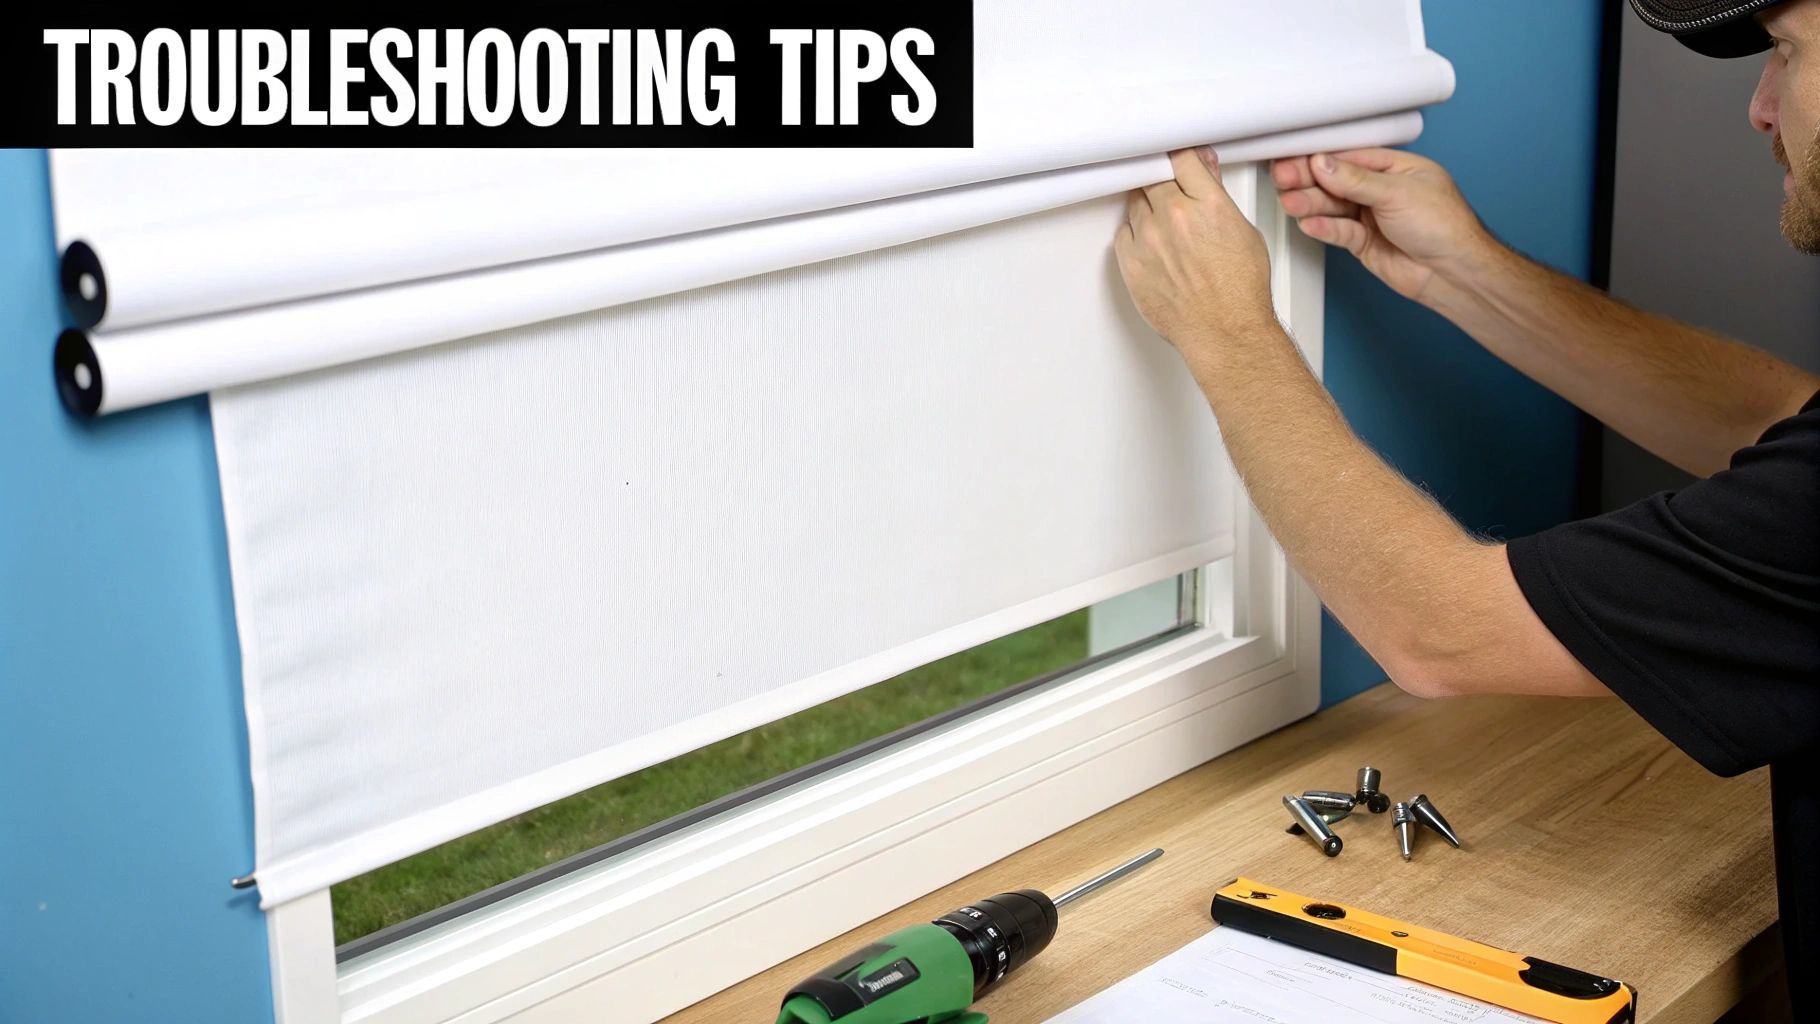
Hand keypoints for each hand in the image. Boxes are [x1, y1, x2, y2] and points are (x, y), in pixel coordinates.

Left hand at [1114, 148, 1279, 368]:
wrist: (1224, 331)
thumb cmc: (1240, 290)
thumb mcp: (1244, 232)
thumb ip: (1218, 197)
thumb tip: (1204, 170)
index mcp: (1207, 204)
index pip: (1181, 158)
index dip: (1178, 157)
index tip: (1176, 160)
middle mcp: (1173, 217)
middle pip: (1153, 178)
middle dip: (1161, 181)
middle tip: (1169, 192)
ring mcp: (1148, 240)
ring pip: (1135, 204)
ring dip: (1147, 207)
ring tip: (1164, 225)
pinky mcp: (1131, 262)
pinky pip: (1122, 233)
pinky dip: (1134, 233)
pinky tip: (1150, 243)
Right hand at [1271, 149, 1495, 305]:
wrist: (1454, 272)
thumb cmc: (1445, 226)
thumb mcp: (1397, 193)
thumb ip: (1355, 179)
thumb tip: (1323, 163)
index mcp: (1394, 167)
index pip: (1348, 157)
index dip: (1320, 158)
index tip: (1294, 158)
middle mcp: (1380, 191)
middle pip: (1335, 182)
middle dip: (1308, 180)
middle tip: (1284, 179)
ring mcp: (1371, 217)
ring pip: (1333, 207)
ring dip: (1311, 204)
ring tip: (1292, 202)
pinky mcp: (1364, 243)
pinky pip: (1338, 231)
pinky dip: (1323, 227)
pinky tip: (1309, 223)